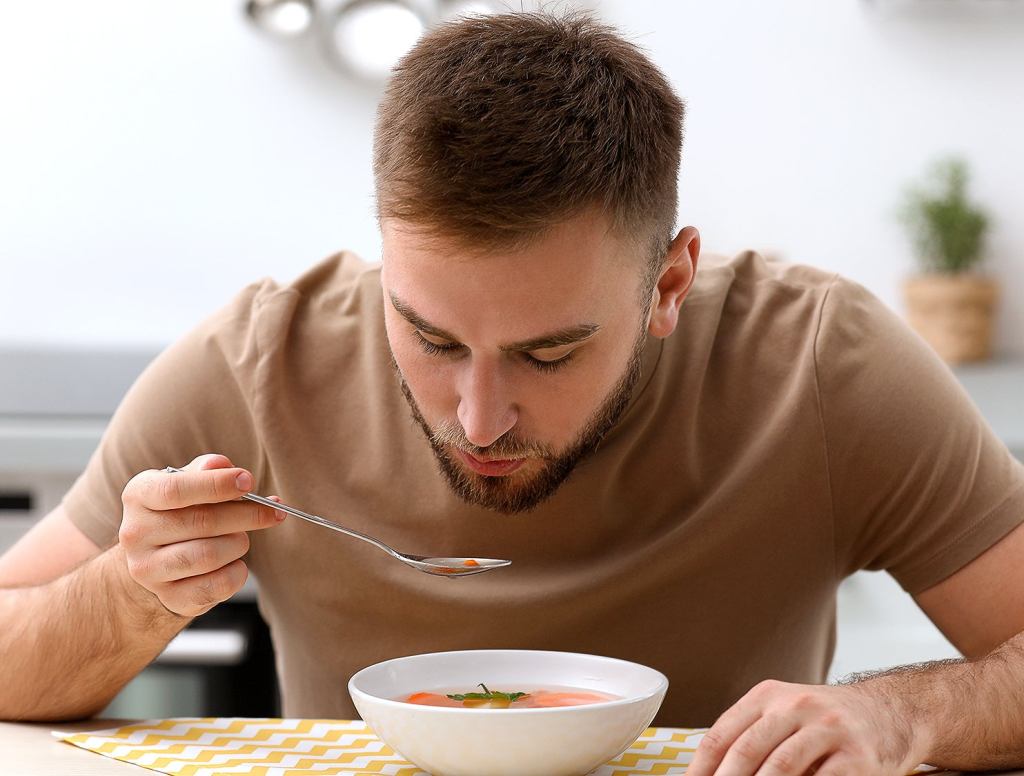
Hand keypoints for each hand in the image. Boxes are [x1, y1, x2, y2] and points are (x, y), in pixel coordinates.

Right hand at [119, 453, 283, 616]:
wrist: (155, 562)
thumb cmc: (181, 513)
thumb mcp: (187, 484)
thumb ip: (205, 472)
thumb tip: (222, 465)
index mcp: (139, 496)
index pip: (175, 489)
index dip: (216, 484)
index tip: (249, 481)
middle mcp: (136, 534)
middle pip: (201, 522)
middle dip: (246, 515)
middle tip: (272, 511)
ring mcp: (148, 570)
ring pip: (209, 556)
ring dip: (238, 543)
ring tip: (241, 537)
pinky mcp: (169, 598)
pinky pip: (216, 586)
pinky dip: (237, 573)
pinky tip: (237, 563)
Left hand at [686, 679, 929, 775]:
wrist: (890, 712)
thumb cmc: (825, 721)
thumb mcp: (784, 713)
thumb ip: (751, 737)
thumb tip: (708, 772)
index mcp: (768, 695)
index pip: (722, 734)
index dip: (702, 767)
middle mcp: (796, 706)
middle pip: (747, 751)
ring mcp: (828, 729)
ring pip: (781, 768)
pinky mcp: (857, 757)